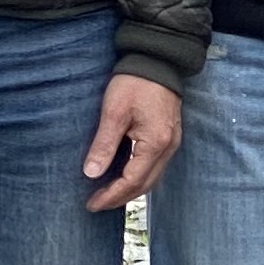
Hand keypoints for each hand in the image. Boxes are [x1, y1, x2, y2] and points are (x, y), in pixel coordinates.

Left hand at [82, 75, 182, 210]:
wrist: (158, 61)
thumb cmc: (134, 83)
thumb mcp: (114, 112)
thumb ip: (104, 145)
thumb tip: (91, 174)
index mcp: (155, 143)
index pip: (132, 181)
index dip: (111, 196)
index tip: (91, 203)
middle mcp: (168, 148)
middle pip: (145, 184)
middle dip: (120, 198)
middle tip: (96, 203)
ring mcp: (172, 143)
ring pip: (152, 177)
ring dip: (129, 189)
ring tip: (106, 194)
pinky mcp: (169, 136)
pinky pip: (154, 166)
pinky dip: (138, 176)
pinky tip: (122, 175)